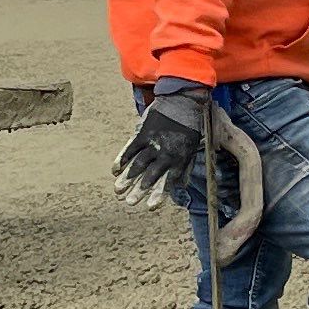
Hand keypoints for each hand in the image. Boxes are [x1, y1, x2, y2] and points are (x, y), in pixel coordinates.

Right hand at [114, 82, 214, 208]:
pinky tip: (115, 170)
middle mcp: (166, 154)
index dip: (158, 195)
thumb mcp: (193, 148)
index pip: (167, 182)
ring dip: (127, 179)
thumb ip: (185, 167)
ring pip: (138, 165)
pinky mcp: (143, 133)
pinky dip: (122, 160)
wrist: (184, 101)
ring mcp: (153, 143)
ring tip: (117, 190)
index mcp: (179, 159)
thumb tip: (180, 186)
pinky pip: (130, 149)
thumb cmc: (191, 126)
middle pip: (150, 176)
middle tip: (129, 202)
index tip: (150, 207)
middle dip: (139, 191)